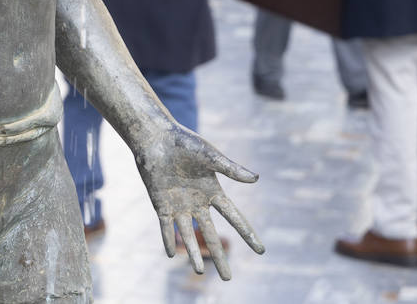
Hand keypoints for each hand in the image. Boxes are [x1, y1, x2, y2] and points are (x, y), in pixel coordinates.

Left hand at [136, 125, 262, 279]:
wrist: (155, 137)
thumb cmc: (184, 142)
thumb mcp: (210, 156)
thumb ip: (231, 169)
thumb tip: (256, 179)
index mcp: (213, 191)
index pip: (234, 217)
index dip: (247, 233)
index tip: (261, 251)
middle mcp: (198, 203)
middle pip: (211, 235)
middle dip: (219, 256)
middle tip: (228, 279)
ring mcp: (179, 206)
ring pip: (189, 235)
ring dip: (193, 253)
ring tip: (199, 271)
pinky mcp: (161, 204)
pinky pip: (166, 226)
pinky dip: (168, 239)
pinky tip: (170, 253)